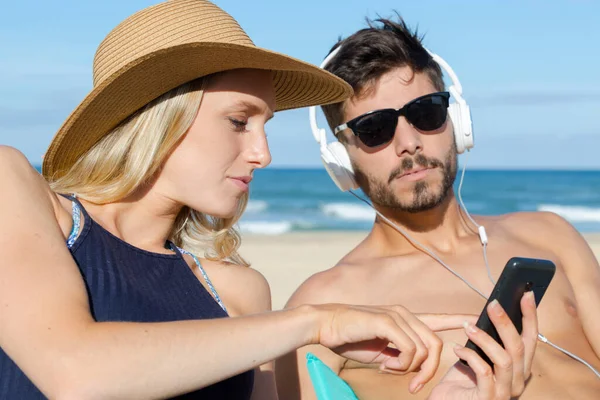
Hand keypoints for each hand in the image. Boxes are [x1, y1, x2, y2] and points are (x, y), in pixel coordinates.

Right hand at [312, 303, 476, 393]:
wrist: (325, 325)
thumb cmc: (349, 338)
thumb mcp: (380, 351)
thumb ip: (398, 355)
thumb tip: (411, 368)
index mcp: (404, 318)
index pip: (438, 319)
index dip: (458, 320)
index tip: (477, 319)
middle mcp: (404, 314)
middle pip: (435, 344)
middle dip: (429, 370)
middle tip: (413, 386)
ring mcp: (397, 316)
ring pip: (425, 349)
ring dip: (411, 369)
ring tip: (389, 370)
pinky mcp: (388, 322)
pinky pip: (410, 349)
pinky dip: (401, 364)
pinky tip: (384, 365)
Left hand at [429, 291, 537, 398]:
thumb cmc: (462, 380)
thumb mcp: (478, 355)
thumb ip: (488, 339)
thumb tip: (493, 310)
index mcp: (519, 369)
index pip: (531, 340)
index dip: (530, 317)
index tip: (527, 294)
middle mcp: (517, 382)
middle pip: (520, 347)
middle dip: (507, 322)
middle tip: (492, 304)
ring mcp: (504, 393)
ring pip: (505, 359)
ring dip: (485, 338)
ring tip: (468, 326)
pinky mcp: (488, 399)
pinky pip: (485, 372)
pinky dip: (471, 356)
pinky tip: (457, 349)